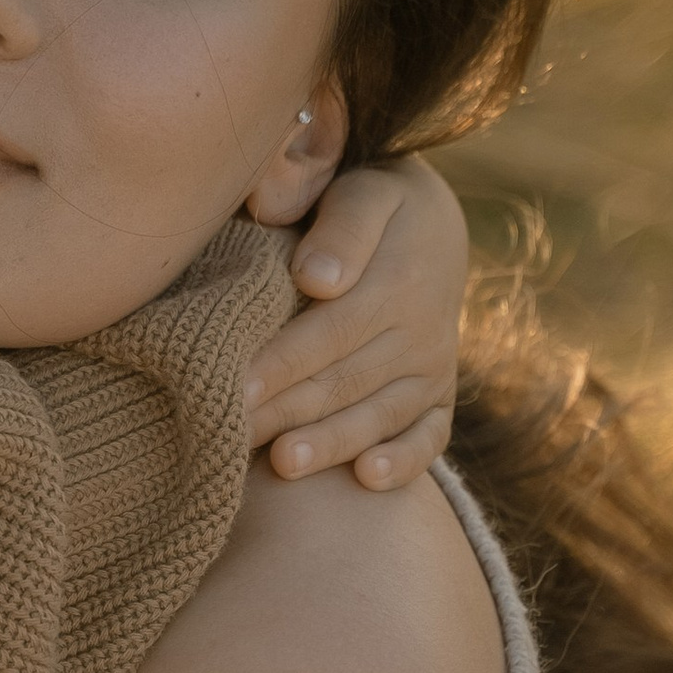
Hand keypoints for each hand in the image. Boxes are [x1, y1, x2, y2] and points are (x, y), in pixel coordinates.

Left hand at [244, 158, 464, 489]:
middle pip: (345, 380)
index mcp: (399, 280)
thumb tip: (317, 280)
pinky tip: (366, 479)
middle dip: (288, 412)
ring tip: (284, 464)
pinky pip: (430, 436)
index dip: (282, 361)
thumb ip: (342, 228)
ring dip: (333, 443)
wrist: (432, 226)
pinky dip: (404, 461)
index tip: (234, 385)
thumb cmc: (372, 204)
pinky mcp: (439, 397)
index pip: (331, 330)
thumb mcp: (365, 193)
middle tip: (233, 436)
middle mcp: (422, 331)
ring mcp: (433, 369)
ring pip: (380, 415)